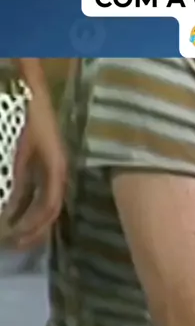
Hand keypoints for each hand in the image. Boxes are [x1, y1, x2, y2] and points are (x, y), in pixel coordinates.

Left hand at [2, 58, 67, 248]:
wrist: (29, 80)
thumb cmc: (24, 109)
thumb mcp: (17, 146)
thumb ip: (16, 179)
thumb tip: (7, 207)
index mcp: (55, 168)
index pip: (50, 207)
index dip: (34, 226)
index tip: (17, 237)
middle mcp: (56, 170)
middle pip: (50, 210)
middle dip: (33, 230)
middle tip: (14, 245)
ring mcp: (50, 165)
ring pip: (43, 201)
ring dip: (29, 219)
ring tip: (14, 236)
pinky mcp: (42, 160)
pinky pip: (35, 189)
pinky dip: (23, 204)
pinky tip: (10, 211)